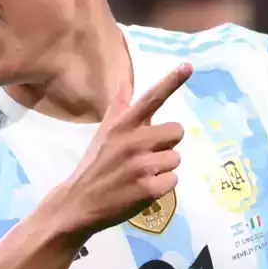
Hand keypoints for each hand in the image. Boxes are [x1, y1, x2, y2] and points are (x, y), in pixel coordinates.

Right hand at [62, 63, 192, 232]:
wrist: (79, 203)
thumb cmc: (95, 165)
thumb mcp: (104, 134)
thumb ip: (119, 108)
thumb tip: (125, 82)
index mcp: (123, 125)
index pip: (152, 98)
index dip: (172, 81)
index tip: (188, 66)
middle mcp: (133, 141)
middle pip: (176, 131)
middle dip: (166, 145)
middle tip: (146, 157)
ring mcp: (141, 165)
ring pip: (175, 158)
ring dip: (163, 168)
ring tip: (141, 175)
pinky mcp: (148, 189)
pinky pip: (173, 180)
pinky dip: (162, 187)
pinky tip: (143, 189)